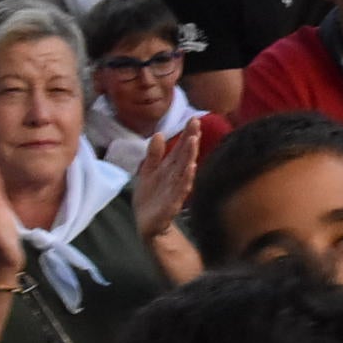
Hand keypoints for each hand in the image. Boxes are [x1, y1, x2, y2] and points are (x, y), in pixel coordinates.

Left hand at [133, 123, 200, 243]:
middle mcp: (175, 176)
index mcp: (169, 168)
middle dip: (190, 140)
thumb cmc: (150, 197)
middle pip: (184, 156)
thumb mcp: (148, 171)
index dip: (186, 134)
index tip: (193, 119)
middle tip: (196, 124)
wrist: (145, 223)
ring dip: (189, 156)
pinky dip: (186, 179)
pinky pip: (180, 190)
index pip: (180, 148)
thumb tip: (159, 133)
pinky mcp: (172, 204)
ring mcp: (175, 190)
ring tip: (193, 142)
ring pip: (184, 170)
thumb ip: (154, 154)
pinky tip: (190, 169)